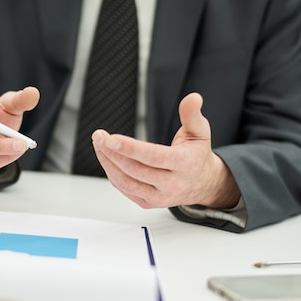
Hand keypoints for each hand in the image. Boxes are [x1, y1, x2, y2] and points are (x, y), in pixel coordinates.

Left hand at [93, 92, 239, 208]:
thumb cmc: (196, 155)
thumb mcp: (200, 132)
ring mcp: (159, 197)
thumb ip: (192, 114)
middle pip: (135, 170)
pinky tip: (107, 158)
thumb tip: (193, 98)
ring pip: (126, 182)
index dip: (130, 148)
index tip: (111, 139)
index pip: (154, 157)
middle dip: (113, 152)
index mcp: (184, 164)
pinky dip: (112, 173)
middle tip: (99, 136)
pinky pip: (124, 189)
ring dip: (107, 162)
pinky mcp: (148, 203)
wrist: (201, 184)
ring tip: (98, 144)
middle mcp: (172, 184)